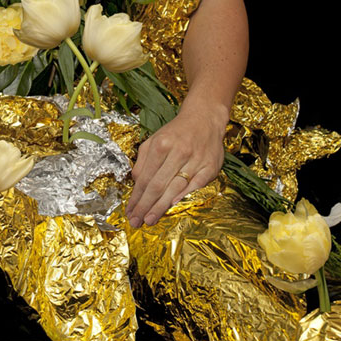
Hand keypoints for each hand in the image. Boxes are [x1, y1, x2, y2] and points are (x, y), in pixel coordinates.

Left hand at [126, 94, 226, 227]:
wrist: (204, 118)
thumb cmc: (175, 132)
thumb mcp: (154, 139)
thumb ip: (143, 161)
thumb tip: (136, 183)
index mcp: (161, 145)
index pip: (145, 177)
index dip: (136, 197)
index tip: (129, 211)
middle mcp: (178, 152)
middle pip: (158, 185)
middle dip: (145, 206)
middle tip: (136, 222)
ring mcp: (195, 160)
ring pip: (174, 188)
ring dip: (160, 206)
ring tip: (149, 220)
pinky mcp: (210, 167)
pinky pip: (196, 185)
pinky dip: (184, 195)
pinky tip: (172, 205)